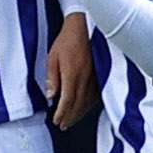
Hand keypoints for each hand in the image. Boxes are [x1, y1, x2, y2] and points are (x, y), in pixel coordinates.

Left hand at [45, 11, 96, 128]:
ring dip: (80, 114)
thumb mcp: (53, 57)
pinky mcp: (101, 75)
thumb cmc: (68, 39)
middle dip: (70, 117)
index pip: (67, 101)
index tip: (56, 120)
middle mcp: (86, 79)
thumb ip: (52, 77)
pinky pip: (96, 95)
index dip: (62, 113)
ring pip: (88, 102)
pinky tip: (86, 108)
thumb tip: (51, 95)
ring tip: (72, 121)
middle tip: (63, 126)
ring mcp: (95, 78)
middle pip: (78, 105)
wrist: (85, 26)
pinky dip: (90, 105)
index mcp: (72, 75)